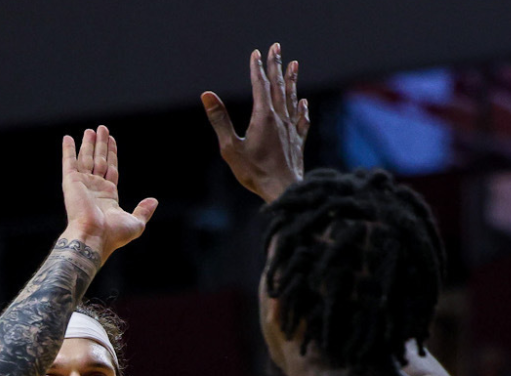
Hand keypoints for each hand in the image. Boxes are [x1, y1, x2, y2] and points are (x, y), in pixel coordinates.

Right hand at [61, 126, 156, 264]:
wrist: (94, 236)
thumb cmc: (113, 234)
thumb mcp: (136, 223)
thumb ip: (144, 211)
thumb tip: (154, 201)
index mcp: (108, 195)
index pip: (111, 168)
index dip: (112, 153)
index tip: (111, 140)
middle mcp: (95, 188)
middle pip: (99, 160)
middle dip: (101, 145)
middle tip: (102, 129)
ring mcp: (82, 184)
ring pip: (86, 158)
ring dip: (88, 143)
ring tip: (91, 129)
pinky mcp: (71, 182)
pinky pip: (69, 162)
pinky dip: (68, 150)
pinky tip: (68, 138)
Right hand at [202, 43, 309, 202]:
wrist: (284, 192)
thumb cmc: (255, 173)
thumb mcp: (230, 148)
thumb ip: (220, 120)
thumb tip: (207, 95)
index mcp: (264, 118)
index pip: (260, 85)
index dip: (257, 68)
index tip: (256, 53)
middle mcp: (280, 119)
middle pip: (278, 87)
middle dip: (276, 66)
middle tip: (277, 47)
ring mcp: (291, 131)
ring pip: (292, 99)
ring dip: (292, 81)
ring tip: (294, 65)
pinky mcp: (297, 143)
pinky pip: (301, 120)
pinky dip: (301, 109)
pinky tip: (303, 103)